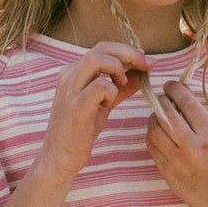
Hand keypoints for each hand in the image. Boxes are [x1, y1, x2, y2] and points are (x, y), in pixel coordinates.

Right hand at [38, 40, 148, 184]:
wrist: (59, 157)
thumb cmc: (80, 132)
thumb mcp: (102, 105)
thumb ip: (119, 88)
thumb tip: (141, 74)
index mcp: (73, 73)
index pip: (102, 49)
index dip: (127, 51)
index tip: (146, 62)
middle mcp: (69, 76)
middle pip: (101, 48)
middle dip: (129, 53)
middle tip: (147, 66)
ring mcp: (70, 90)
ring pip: (96, 59)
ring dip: (117, 68)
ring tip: (122, 85)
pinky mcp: (76, 106)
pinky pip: (100, 86)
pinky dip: (112, 91)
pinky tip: (109, 104)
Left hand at [146, 78, 207, 206]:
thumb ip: (200, 120)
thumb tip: (178, 97)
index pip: (188, 104)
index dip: (175, 90)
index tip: (171, 86)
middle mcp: (193, 148)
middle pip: (167, 115)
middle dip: (161, 101)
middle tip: (162, 99)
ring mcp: (178, 162)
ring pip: (154, 130)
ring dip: (153, 118)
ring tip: (160, 117)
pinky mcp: (167, 172)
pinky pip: (151, 146)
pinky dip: (151, 135)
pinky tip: (158, 133)